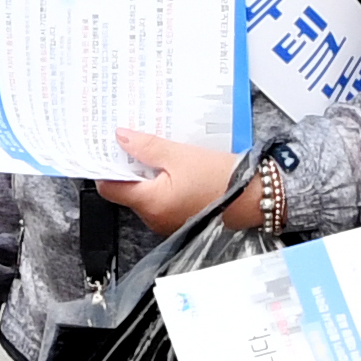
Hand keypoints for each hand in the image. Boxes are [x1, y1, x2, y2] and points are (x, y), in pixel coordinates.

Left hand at [98, 128, 240, 235]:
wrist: (254, 197)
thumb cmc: (222, 179)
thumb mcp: (181, 155)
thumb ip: (147, 147)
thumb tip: (121, 137)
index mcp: (150, 202)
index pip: (109, 188)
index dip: (105, 167)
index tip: (107, 149)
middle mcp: (154, 218)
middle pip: (127, 191)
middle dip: (128, 168)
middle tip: (134, 143)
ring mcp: (166, 222)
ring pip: (145, 195)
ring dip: (147, 175)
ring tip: (156, 153)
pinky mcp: (179, 219)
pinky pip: (161, 200)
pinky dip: (161, 184)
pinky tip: (172, 167)